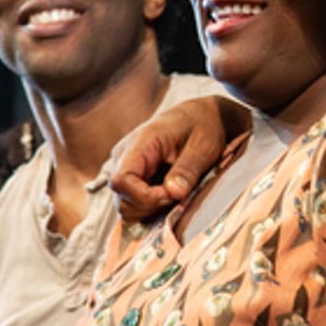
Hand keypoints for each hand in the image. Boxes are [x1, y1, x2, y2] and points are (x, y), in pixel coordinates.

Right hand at [110, 96, 249, 220]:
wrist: (201, 116)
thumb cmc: (203, 125)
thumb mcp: (204, 145)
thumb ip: (188, 169)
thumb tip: (173, 193)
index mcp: (139, 143)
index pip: (121, 181)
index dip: (145, 197)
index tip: (172, 195)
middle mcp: (124, 157)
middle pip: (121, 199)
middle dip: (151, 206)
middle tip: (179, 195)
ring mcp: (126, 169)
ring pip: (125, 206)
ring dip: (151, 209)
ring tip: (176, 194)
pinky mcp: (133, 179)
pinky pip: (134, 204)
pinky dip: (152, 208)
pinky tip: (170, 196)